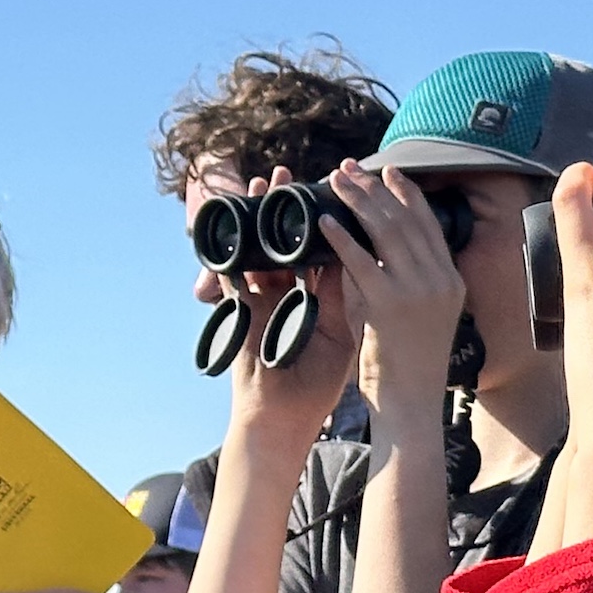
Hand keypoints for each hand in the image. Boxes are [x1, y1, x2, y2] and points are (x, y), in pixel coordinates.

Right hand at [217, 169, 365, 447]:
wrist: (283, 420)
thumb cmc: (313, 385)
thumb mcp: (339, 337)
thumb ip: (346, 300)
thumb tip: (364, 263)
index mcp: (312, 298)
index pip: (320, 249)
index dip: (327, 220)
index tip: (338, 190)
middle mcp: (285, 294)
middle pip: (285, 240)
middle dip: (288, 205)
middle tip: (287, 172)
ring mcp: (260, 302)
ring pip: (257, 249)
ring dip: (256, 217)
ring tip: (259, 183)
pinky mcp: (240, 315)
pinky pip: (232, 277)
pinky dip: (230, 250)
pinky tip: (228, 226)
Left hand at [316, 161, 468, 420]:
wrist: (411, 406)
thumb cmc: (406, 368)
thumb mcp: (413, 317)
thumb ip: (398, 282)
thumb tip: (367, 251)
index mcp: (451, 281)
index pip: (429, 224)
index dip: (406, 194)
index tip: (386, 172)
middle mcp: (441, 280)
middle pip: (406, 219)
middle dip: (376, 188)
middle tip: (350, 168)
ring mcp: (418, 291)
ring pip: (385, 230)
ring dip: (357, 201)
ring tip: (334, 181)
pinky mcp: (390, 304)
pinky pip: (360, 260)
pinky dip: (340, 236)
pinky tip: (323, 221)